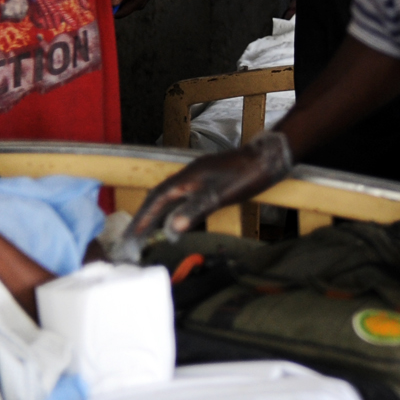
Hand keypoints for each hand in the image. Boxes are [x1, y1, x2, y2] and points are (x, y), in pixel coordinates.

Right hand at [117, 131, 292, 256]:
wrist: (269, 157)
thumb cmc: (246, 175)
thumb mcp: (220, 195)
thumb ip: (195, 210)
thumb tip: (172, 229)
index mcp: (186, 179)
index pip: (156, 201)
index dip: (142, 220)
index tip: (130, 239)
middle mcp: (187, 177)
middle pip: (158, 199)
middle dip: (144, 220)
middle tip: (132, 242)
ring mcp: (198, 178)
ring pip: (169, 198)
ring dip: (157, 216)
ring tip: (147, 235)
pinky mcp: (208, 180)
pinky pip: (182, 198)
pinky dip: (173, 211)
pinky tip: (175, 221)